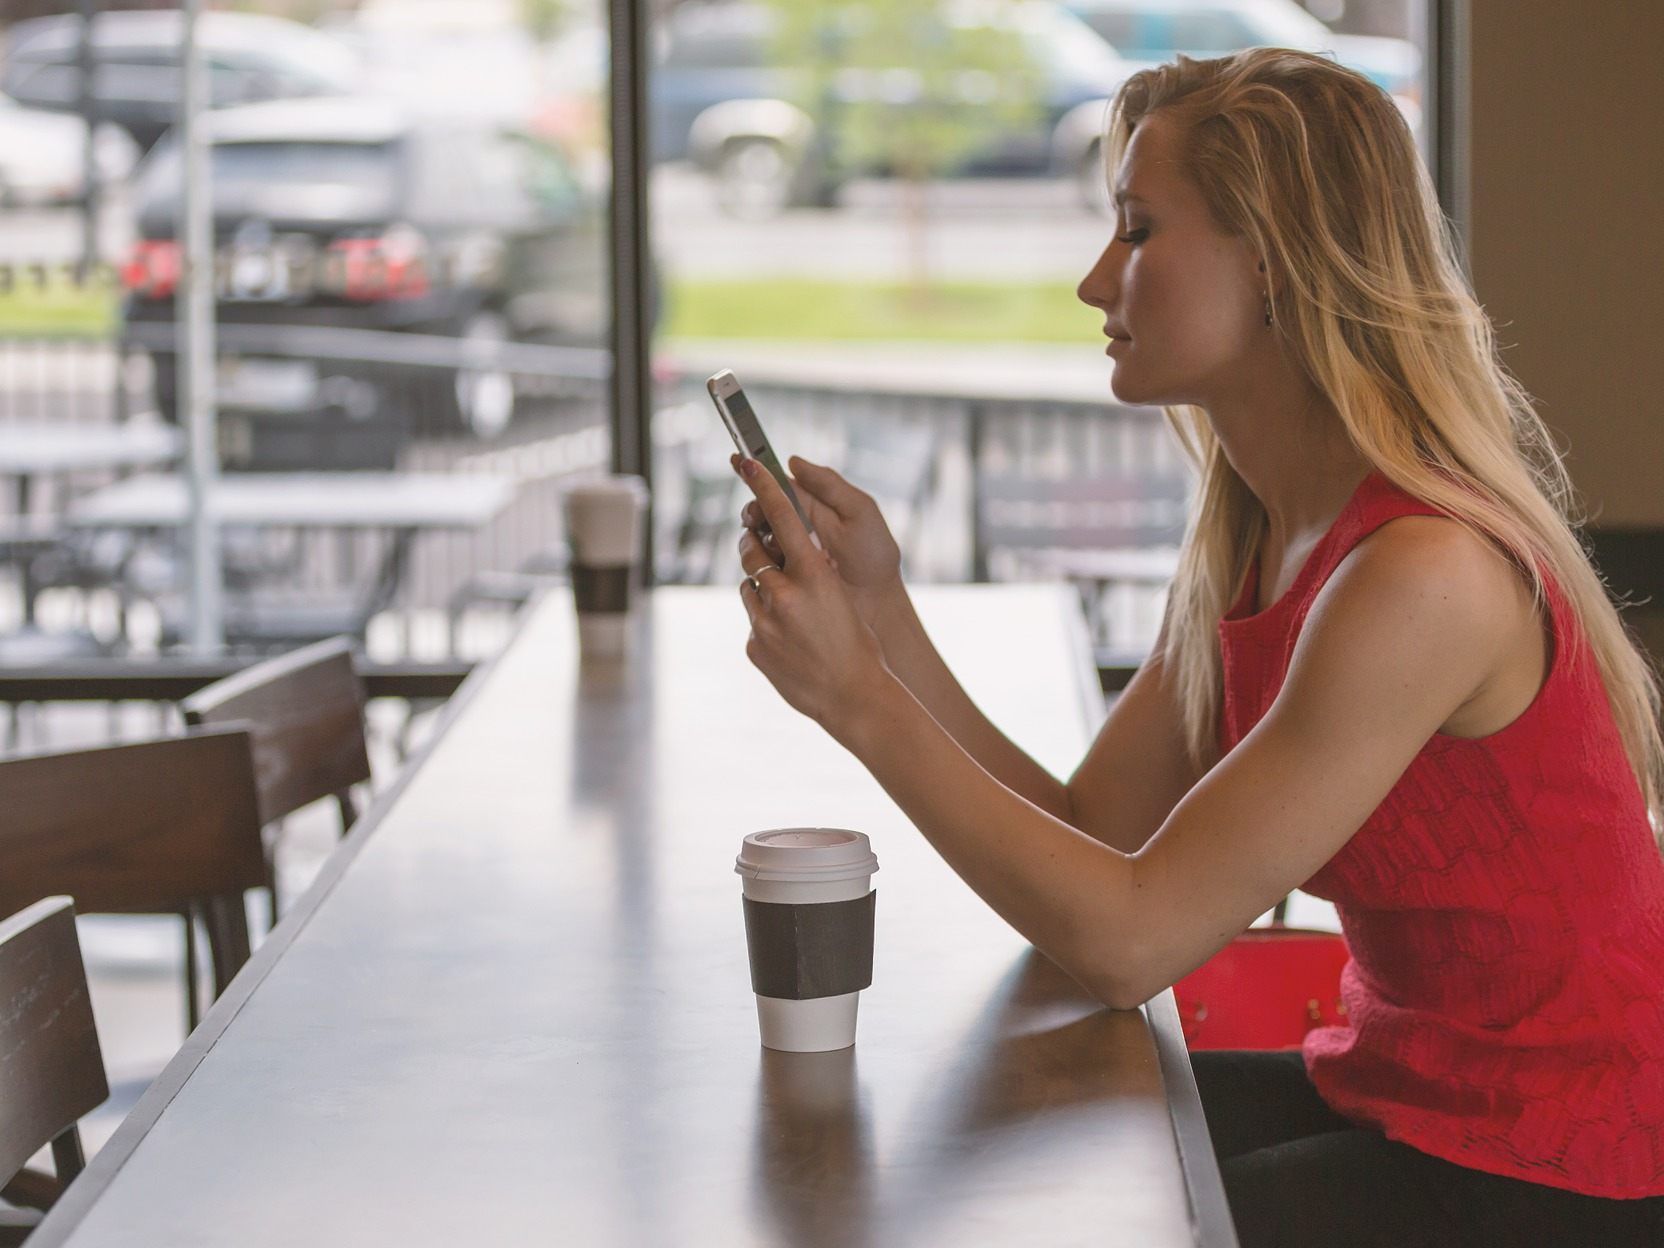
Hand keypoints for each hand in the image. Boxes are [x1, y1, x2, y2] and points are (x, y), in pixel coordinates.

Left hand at [733, 454, 892, 732]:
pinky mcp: (754, 646)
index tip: (745, 462)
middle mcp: (783, 595)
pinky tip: (790, 642)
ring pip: (749, 588)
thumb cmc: (858, 643)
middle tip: (761, 544)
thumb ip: (811, 572)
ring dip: (763, 589)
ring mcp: (764, 623)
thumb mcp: (840, 596)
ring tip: (791, 611)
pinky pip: (753, 622)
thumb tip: (788, 553)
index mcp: (813, 576)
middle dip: (754, 544)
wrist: (854, 696)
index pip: (781, 517)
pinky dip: (767, 624)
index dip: (762, 485)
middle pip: (751, 551)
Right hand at [735, 453, 903, 632]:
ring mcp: (786, 550)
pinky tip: (778, 561)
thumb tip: (791, 461)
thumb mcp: (859, 511)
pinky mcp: (782, 575)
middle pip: (761, 509)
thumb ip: (827, 484)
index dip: (757, 473)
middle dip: (754, 510)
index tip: (739, 460)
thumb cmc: (874, 554)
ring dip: (757, 534)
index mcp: (811, 504)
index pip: (778, 484)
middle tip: (756, 517)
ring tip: (774, 542)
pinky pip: (760, 562)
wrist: (877, 600)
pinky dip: (761, 558)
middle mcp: (795, 525)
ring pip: (756, 535)